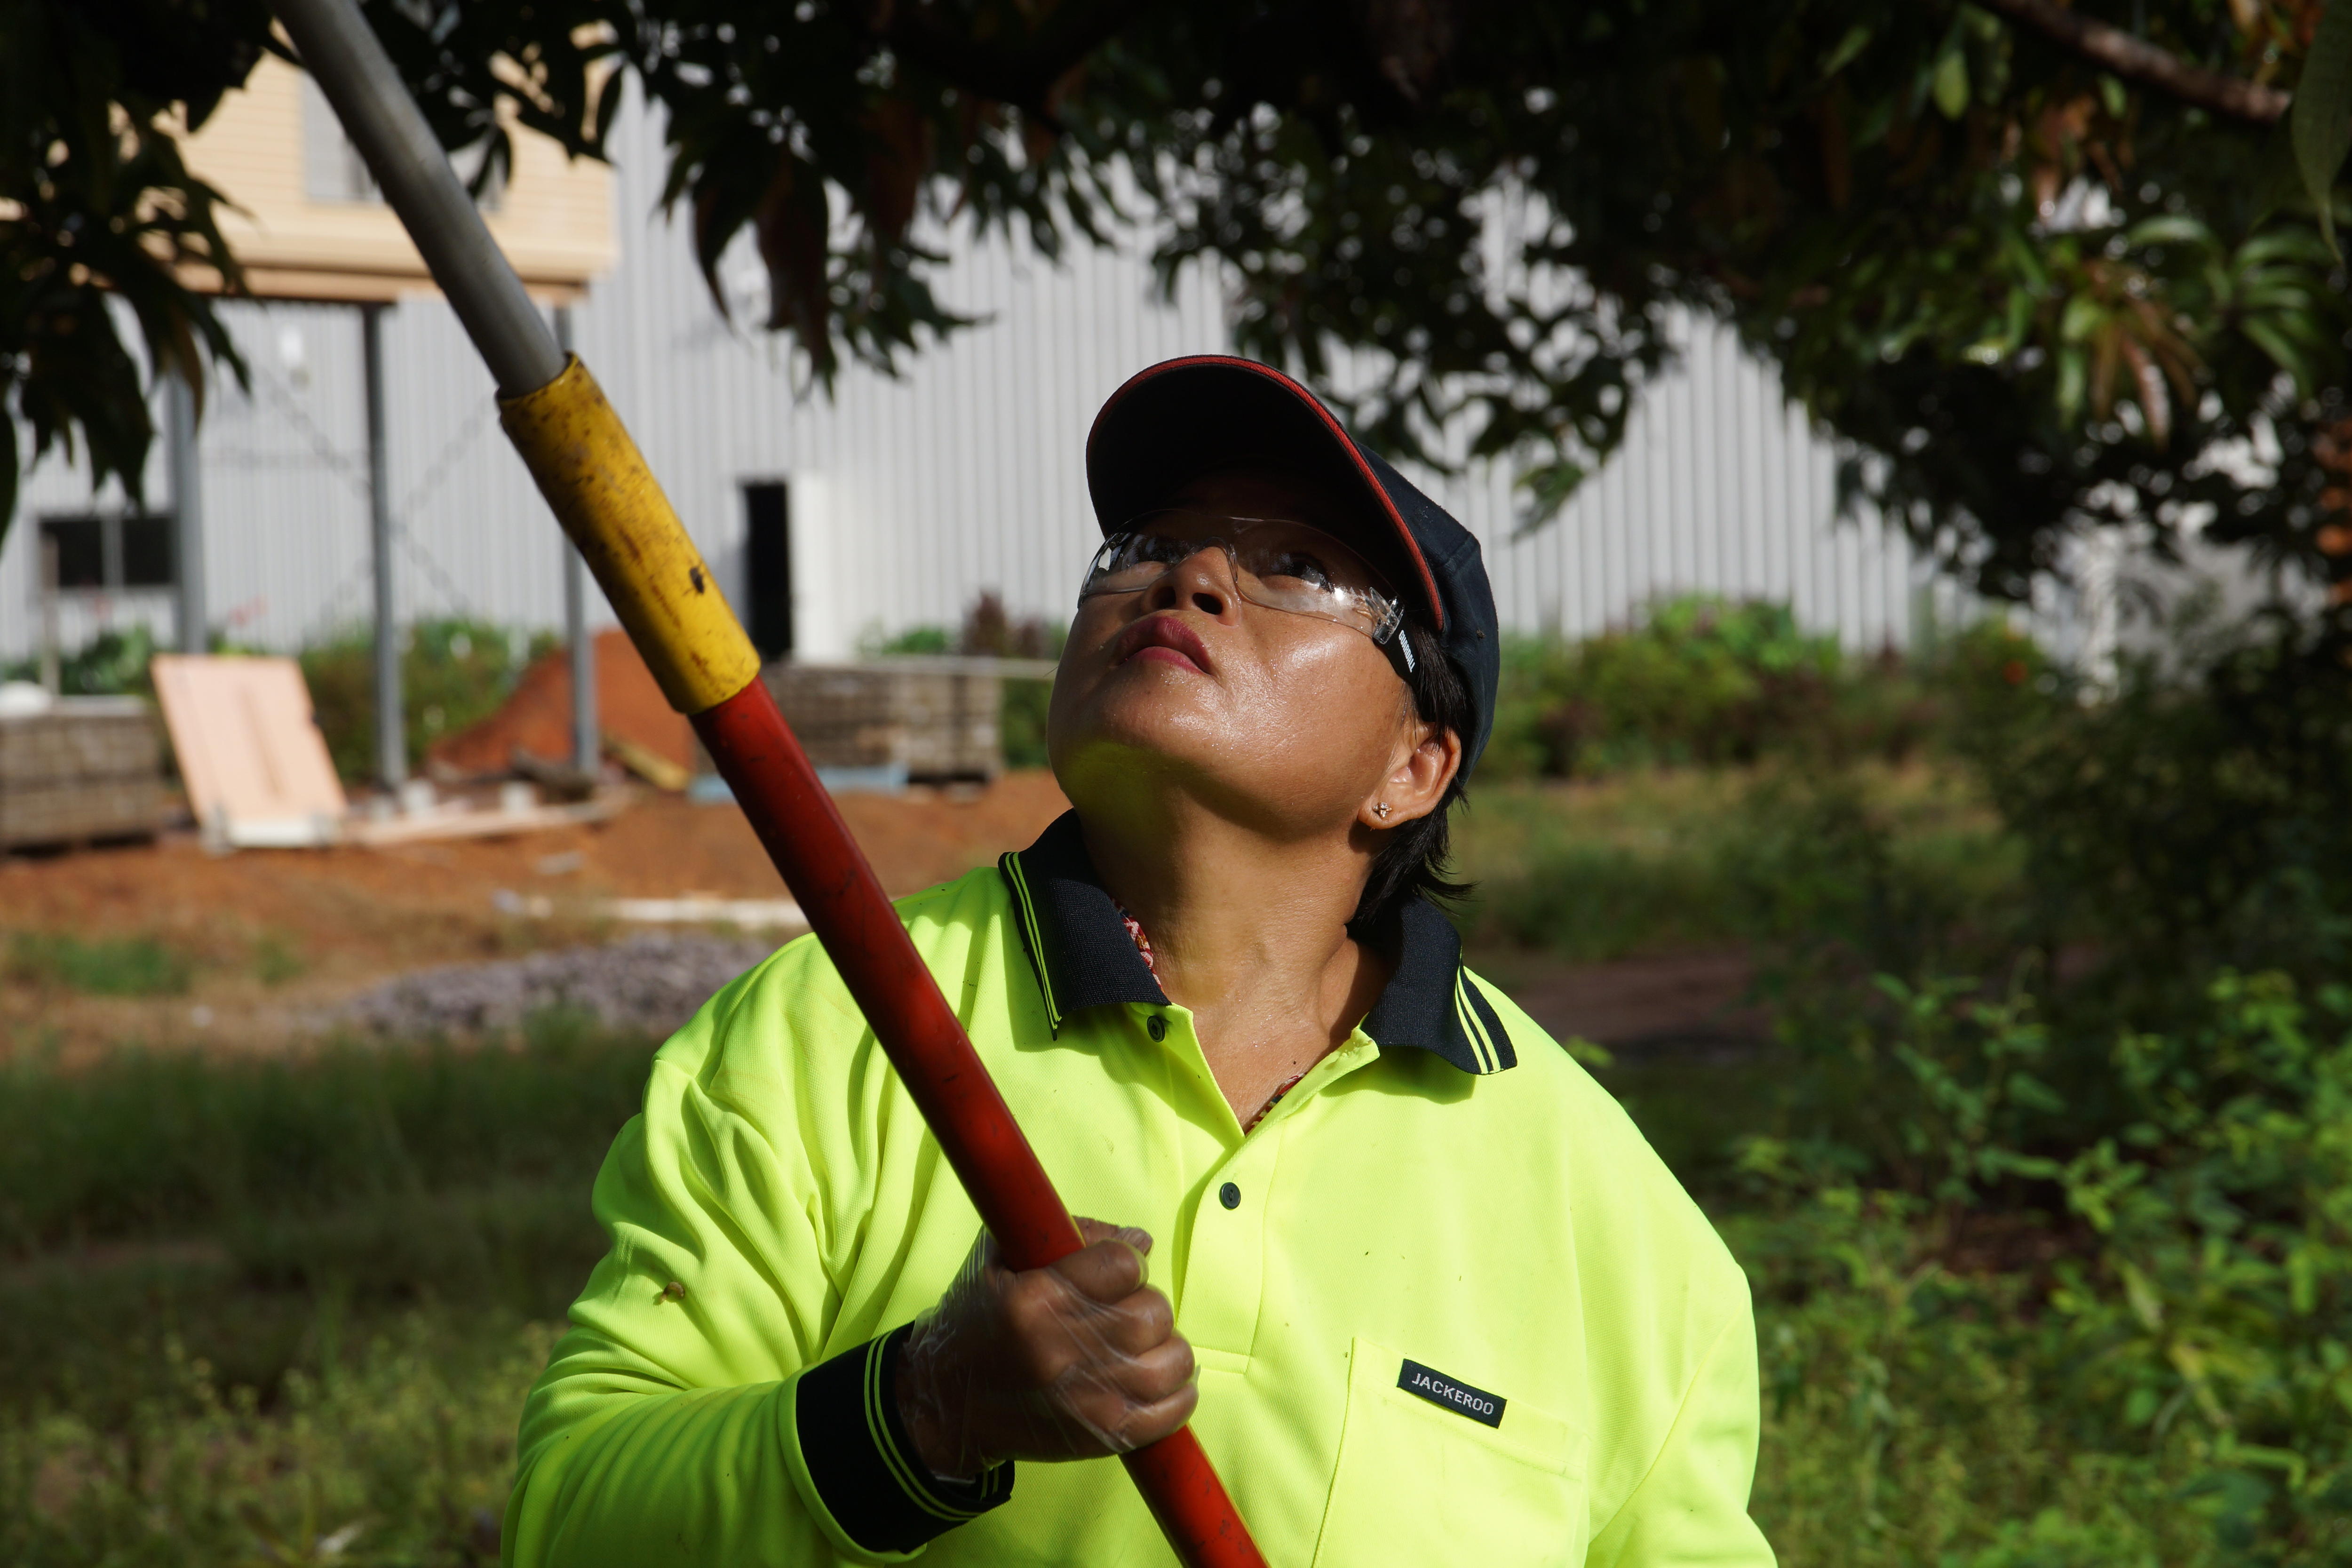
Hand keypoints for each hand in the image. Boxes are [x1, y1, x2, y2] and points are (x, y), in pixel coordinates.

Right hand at [894, 1218, 1198, 1478]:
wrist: (949, 1402)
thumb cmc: (977, 1320)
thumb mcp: (1000, 1257)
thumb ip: (1069, 1232)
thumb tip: (1142, 1240)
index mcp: (1034, 1300)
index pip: (1123, 1264)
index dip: (1126, 1261)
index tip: (1115, 1270)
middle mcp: (1062, 1352)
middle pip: (1152, 1312)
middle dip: (1145, 1302)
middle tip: (1123, 1308)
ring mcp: (1087, 1400)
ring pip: (1173, 1359)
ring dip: (1165, 1345)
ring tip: (1142, 1343)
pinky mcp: (1102, 1437)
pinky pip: (1172, 1412)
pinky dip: (1180, 1392)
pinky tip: (1157, 1376)